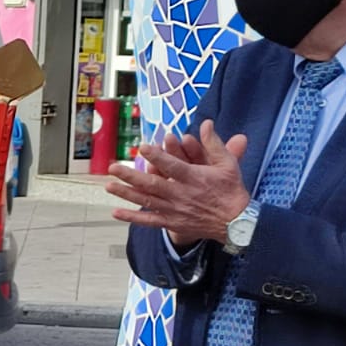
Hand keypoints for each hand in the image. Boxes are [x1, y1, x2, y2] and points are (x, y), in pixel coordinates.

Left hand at [107, 120, 251, 245]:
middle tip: (113, 167)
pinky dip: (132, 218)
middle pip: (152, 184)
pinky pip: (149, 221)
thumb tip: (207, 122)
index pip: (172, 166)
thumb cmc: (231, 189)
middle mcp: (181, 194)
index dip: (157, 157)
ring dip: (126, 194)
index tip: (142, 148)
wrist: (237, 222)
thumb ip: (214, 143)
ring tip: (108, 186)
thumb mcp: (227, 163)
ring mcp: (175, 210)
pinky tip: (116, 212)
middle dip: (131, 176)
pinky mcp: (172, 223)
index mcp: (194, 178)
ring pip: (147, 201)